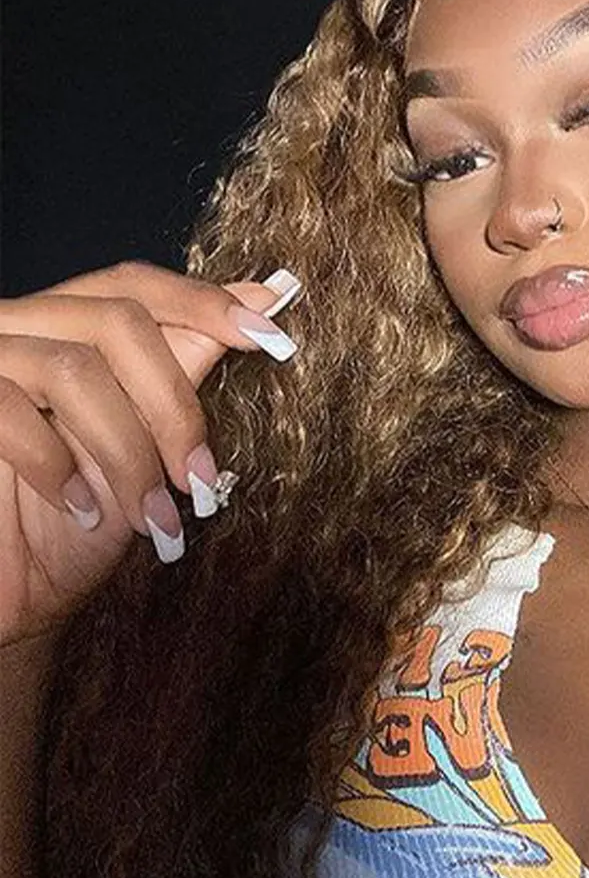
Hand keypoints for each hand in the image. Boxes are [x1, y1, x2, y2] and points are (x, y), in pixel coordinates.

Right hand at [0, 261, 302, 646]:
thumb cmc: (85, 518)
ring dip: (128, 453)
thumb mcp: (153, 438)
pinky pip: (10, 412)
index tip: (273, 338)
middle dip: (174, 405)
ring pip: (73, 370)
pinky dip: (61, 468)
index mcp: (70, 325)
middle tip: (198, 476)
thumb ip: (191, 364)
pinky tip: (83, 509)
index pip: (136, 284)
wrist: (19, 593)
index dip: (206, 302)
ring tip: (151, 513)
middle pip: (118, 321)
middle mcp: (23, 328)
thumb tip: (263, 301)